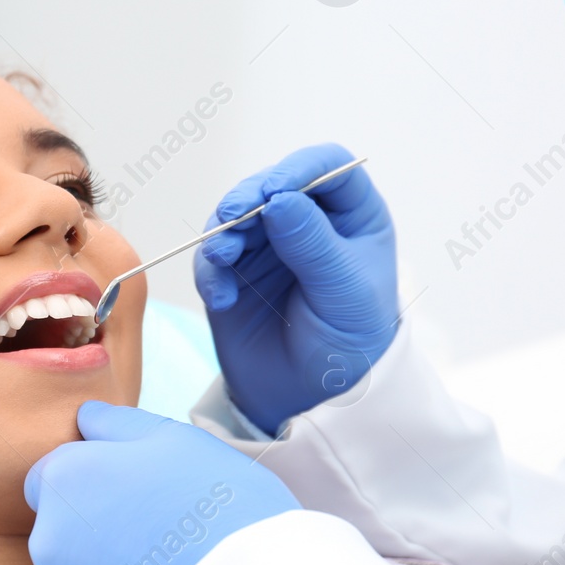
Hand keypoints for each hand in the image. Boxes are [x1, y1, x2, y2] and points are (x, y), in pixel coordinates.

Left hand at [25, 401, 299, 564]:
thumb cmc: (219, 506)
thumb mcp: (177, 440)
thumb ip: (119, 425)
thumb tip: (85, 419)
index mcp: (65, 480)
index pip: (52, 476)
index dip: (93, 481)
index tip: (135, 496)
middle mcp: (48, 539)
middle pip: (62, 530)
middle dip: (96, 531)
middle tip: (158, 537)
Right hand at [193, 143, 398, 435]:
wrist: (315, 398)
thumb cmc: (349, 342)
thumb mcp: (343, 292)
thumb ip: (313, 244)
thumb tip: (280, 199)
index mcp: (352, 216)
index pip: (328, 166)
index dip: (300, 169)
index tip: (275, 192)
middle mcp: (308, 222)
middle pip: (272, 184)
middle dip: (249, 197)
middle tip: (233, 218)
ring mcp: (268, 245)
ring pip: (236, 215)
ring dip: (224, 232)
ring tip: (224, 259)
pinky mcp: (234, 272)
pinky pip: (213, 256)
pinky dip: (212, 270)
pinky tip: (223, 296)